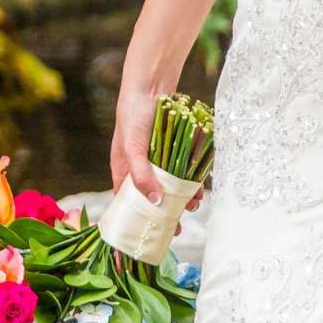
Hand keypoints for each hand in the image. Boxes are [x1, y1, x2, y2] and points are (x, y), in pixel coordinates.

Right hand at [109, 95, 202, 221]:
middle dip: (164, 213)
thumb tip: (155, 202)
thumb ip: (142, 175)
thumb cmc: (133, 116)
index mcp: (122, 170)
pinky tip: (200, 189)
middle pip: (151, 198)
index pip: (125, 202)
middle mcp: (140, 168)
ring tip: (193, 206)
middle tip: (176, 228)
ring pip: (170, 187)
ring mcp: (158, 160)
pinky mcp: (174, 151)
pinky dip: (191, 182)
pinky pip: (183, 172)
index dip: (133, 219)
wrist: (151, 86)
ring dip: (181, 199)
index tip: (145, 236)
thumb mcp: (133, 148)